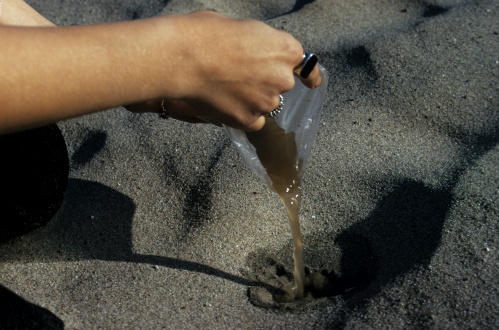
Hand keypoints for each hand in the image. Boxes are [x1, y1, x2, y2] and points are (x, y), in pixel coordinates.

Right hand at [155, 11, 320, 130]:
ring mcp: (266, 101)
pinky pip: (253, 121)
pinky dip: (243, 115)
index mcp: (286, 49)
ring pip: (265, 103)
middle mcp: (282, 78)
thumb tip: (254, 50)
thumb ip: (259, 42)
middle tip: (238, 72)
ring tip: (225, 86)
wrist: (184, 58)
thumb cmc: (207, 34)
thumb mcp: (242, 27)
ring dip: (252, 98)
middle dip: (265, 80)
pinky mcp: (248, 119)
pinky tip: (226, 103)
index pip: (304, 66)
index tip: (311, 83)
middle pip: (280, 84)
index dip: (305, 74)